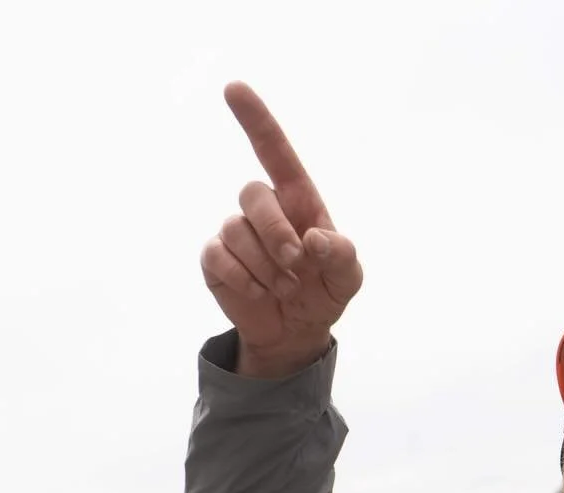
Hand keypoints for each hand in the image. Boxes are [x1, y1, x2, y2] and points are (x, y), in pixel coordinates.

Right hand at [201, 82, 363, 378]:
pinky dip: (242, 280)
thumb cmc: (323, 293)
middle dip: (275, 232)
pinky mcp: (215, 259)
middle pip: (253, 193)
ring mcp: (236, 232)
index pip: (274, 150)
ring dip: (264, 267)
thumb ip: (342, 255)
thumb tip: (314, 240)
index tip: (233, 89)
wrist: (295, 333)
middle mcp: (263, 209)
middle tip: (296, 267)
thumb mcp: (347, 278)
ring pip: (236, 230)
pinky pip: (218, 256)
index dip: (255, 118)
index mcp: (297, 200)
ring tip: (283, 289)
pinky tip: (258, 294)